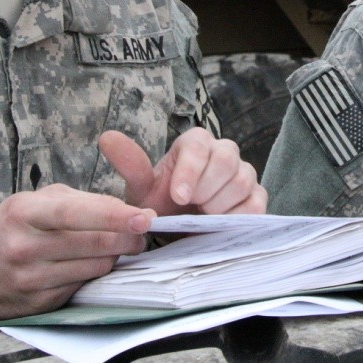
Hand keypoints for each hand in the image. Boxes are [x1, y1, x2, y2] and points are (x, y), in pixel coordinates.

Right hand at [0, 184, 153, 324]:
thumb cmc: (8, 227)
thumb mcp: (33, 202)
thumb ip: (77, 202)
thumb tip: (124, 212)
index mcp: (23, 213)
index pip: (75, 214)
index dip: (114, 215)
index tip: (145, 217)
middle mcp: (24, 247)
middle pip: (93, 245)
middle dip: (127, 238)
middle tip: (143, 231)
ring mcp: (30, 280)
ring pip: (94, 268)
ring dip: (114, 257)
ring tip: (117, 245)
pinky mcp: (38, 305)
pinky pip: (82, 287)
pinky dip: (94, 274)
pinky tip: (91, 264)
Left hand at [99, 128, 266, 215]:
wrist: (179, 226)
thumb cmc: (160, 202)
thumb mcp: (141, 188)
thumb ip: (130, 163)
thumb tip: (106, 137)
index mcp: (195, 143)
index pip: (200, 146)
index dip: (190, 172)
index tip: (178, 197)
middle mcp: (223, 151)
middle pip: (226, 160)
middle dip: (206, 189)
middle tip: (190, 208)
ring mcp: (243, 173)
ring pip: (242, 180)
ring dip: (220, 205)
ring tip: (202, 216)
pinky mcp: (256, 195)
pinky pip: (257, 202)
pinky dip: (239, 216)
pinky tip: (220, 224)